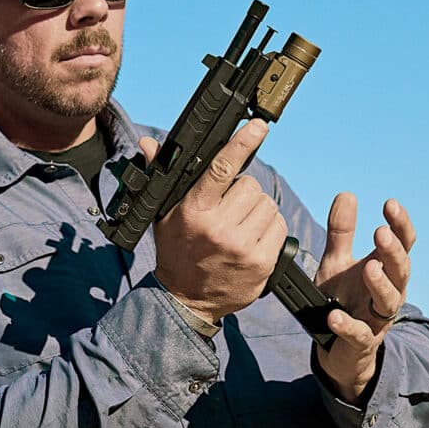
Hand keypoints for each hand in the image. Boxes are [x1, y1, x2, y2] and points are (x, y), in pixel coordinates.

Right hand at [144, 120, 288, 323]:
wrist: (187, 300)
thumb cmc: (177, 251)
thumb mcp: (164, 214)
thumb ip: (161, 176)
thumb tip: (149, 143)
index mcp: (194, 210)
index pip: (222, 169)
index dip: (242, 143)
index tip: (258, 127)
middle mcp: (219, 228)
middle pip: (251, 185)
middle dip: (244, 192)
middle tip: (230, 209)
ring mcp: (242, 246)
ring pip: (268, 205)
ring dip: (258, 211)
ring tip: (240, 226)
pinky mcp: (262, 262)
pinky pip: (279, 227)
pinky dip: (270, 229)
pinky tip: (253, 240)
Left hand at [313, 195, 415, 402]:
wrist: (335, 347)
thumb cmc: (343, 299)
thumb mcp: (337, 263)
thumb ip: (341, 233)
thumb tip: (347, 195)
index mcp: (385, 270)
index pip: (402, 244)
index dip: (400, 225)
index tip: (390, 204)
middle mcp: (389, 292)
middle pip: (401, 270)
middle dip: (393, 251)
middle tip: (380, 233)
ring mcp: (377, 318)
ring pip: (388, 301)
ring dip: (380, 284)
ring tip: (368, 269)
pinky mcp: (362, 342)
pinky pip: (359, 334)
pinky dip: (347, 325)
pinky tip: (335, 316)